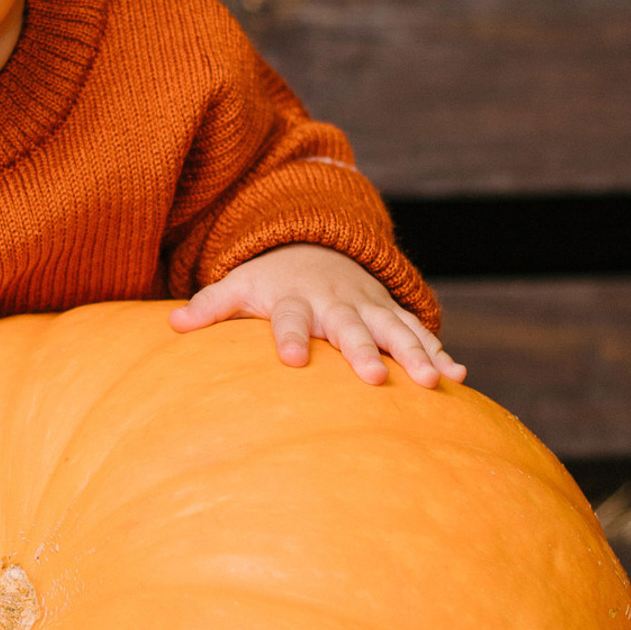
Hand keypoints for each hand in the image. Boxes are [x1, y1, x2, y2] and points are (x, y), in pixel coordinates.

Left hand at [169, 244, 465, 387]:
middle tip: (375, 381)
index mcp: (295, 300)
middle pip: (350, 328)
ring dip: (415, 355)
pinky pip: (419, 331)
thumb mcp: (237, 286)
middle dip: (364, 352)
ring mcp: (368, 307)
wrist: (314, 247)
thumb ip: (209, 306)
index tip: (291, 361)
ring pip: (395, 330)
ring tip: (435, 383)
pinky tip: (459, 376)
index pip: (289, 319)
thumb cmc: (269, 281)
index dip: (290, 338)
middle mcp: (335, 303)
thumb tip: (171, 325)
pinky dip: (439, 350)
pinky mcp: (391, 313)